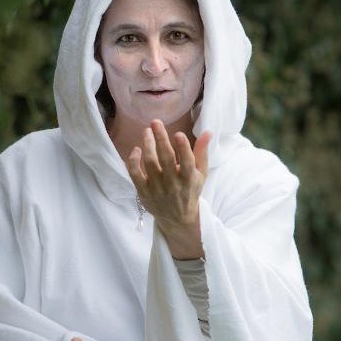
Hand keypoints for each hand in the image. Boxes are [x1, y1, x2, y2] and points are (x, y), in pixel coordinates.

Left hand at [126, 119, 211, 259]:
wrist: (177, 219)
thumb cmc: (190, 191)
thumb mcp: (200, 174)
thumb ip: (202, 152)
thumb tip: (207, 132)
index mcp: (189, 179)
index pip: (187, 162)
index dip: (183, 148)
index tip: (178, 134)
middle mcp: (173, 184)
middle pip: (165, 159)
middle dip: (160, 139)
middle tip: (155, 122)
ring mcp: (157, 189)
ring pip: (149, 163)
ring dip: (147, 145)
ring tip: (147, 131)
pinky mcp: (143, 192)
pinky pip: (135, 174)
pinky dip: (133, 161)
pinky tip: (136, 150)